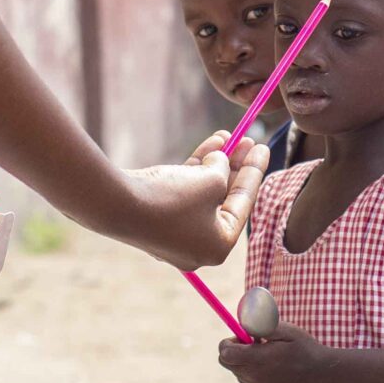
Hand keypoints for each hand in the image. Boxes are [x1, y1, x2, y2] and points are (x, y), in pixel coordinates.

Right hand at [123, 132, 268, 268]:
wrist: (118, 204)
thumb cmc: (173, 198)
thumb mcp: (211, 181)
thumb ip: (223, 170)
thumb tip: (221, 161)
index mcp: (218, 247)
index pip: (244, 204)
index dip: (255, 171)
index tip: (265, 146)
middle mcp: (197, 246)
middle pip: (224, 200)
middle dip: (236, 167)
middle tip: (248, 140)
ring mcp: (175, 234)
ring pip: (203, 193)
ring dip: (216, 164)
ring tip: (229, 135)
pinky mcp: (156, 219)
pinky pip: (183, 193)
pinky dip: (195, 170)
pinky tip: (210, 144)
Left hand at [216, 321, 321, 382]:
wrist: (319, 373)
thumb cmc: (303, 347)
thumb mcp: (284, 330)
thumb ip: (260, 326)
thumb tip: (242, 324)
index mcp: (257, 360)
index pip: (225, 353)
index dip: (229, 341)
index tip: (244, 335)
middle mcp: (254, 376)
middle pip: (226, 362)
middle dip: (233, 350)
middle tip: (253, 342)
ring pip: (235, 371)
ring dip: (243, 360)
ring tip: (265, 352)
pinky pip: (245, 379)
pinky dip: (250, 370)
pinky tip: (269, 364)